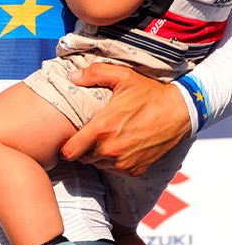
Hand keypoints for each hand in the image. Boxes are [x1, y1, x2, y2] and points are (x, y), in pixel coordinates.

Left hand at [59, 63, 191, 175]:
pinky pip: (114, 169)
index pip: (70, 150)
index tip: (67, 138)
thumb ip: (95, 73)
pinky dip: (113, 161)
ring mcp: (124, 163)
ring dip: (97, 154)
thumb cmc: (149, 93)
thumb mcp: (123, 76)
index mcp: (103, 129)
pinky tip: (120, 144)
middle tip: (88, 133)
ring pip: (97, 164)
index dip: (65, 145)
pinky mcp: (135, 170)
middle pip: (82, 157)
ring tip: (105, 137)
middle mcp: (111, 150)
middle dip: (82, 147)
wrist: (180, 112)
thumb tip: (73, 77)